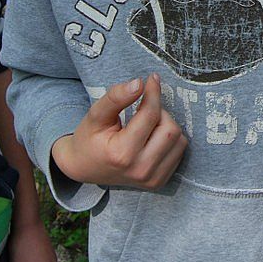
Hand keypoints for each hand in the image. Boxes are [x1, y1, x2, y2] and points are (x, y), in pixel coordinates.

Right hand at [50, 74, 186, 188]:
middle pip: (170, 129)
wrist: (83, 167)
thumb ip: (115, 97)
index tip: (151, 79)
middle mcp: (140, 170)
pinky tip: (151, 137)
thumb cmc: (89, 138)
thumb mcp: (95, 114)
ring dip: (166, 125)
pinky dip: (169, 140)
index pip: (150, 116)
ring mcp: (152, 179)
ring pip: (179, 140)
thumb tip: (139, 83)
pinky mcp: (159, 182)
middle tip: (142, 109)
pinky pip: (178, 152)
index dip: (153, 93)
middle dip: (159, 112)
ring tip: (146, 125)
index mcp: (122, 154)